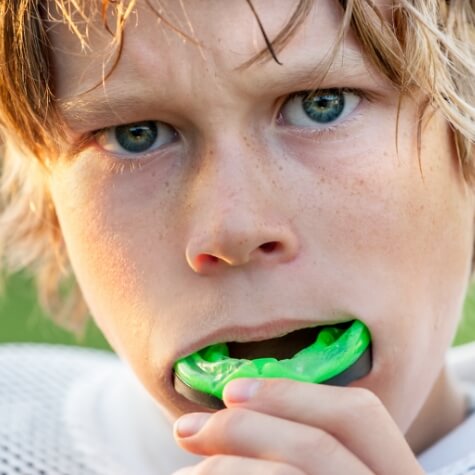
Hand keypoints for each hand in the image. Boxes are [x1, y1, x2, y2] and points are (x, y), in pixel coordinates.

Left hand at [172, 378, 424, 473]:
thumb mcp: (319, 464)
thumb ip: (299, 447)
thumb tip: (237, 405)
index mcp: (394, 472)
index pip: (359, 414)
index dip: (292, 393)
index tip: (231, 391)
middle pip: (320, 444)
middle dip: (244, 427)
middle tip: (186, 429)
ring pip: (289, 474)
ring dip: (225, 466)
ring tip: (187, 472)